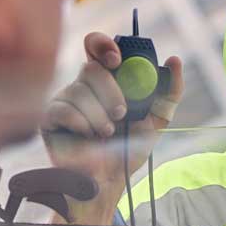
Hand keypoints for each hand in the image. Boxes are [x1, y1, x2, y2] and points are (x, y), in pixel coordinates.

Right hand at [41, 31, 182, 220]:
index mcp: (106, 79)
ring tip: (106, 134)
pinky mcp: (49, 118)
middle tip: (121, 114)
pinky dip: (82, 124)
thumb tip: (175, 60)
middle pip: (91, 67)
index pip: (97, 46)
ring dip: (99, 116)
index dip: (104, 46)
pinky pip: (63, 109)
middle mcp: (83, 85)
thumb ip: (169, 91)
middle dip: (111, 91)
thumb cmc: (128, 148)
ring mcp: (64, 100)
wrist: (109, 180)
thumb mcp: (157, 119)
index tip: (118, 60)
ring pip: (79, 90)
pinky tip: (87, 136)